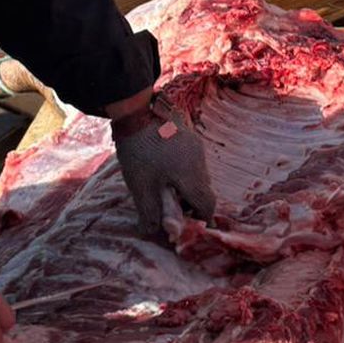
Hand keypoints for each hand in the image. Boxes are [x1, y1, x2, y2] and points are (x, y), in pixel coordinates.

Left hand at [112, 96, 215, 236]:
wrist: (136, 110)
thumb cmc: (139, 150)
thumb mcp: (140, 186)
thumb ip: (150, 213)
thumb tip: (153, 233)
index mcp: (192, 176)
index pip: (207, 204)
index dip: (202, 219)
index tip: (194, 226)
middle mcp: (200, 162)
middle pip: (204, 190)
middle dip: (192, 203)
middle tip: (174, 208)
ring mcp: (196, 146)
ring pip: (199, 175)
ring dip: (188, 186)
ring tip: (166, 187)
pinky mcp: (189, 136)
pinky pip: (193, 161)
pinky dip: (184, 171)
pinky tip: (165, 168)